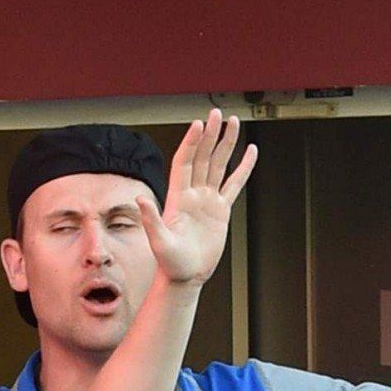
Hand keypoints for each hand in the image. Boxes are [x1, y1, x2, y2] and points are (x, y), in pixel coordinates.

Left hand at [155, 108, 253, 287]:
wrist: (185, 277)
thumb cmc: (169, 263)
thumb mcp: (158, 241)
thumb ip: (150, 219)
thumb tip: (139, 199)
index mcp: (177, 198)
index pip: (185, 163)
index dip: (191, 143)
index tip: (198, 125)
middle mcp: (192, 194)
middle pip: (203, 157)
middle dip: (210, 135)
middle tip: (217, 113)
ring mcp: (208, 200)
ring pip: (219, 165)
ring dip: (226, 144)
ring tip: (233, 122)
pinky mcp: (221, 210)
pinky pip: (234, 184)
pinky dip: (243, 167)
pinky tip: (250, 152)